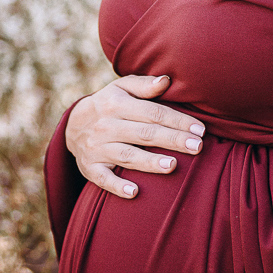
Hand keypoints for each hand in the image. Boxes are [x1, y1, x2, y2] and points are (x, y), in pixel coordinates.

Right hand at [65, 74, 205, 199]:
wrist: (72, 125)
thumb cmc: (109, 104)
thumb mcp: (121, 88)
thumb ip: (144, 85)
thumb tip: (166, 80)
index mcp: (116, 104)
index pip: (153, 113)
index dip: (177, 120)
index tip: (200, 129)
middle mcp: (106, 126)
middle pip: (144, 134)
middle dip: (172, 140)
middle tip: (198, 147)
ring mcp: (97, 148)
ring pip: (127, 156)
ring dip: (149, 162)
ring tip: (173, 166)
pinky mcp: (89, 168)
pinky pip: (103, 179)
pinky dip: (117, 186)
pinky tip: (134, 192)